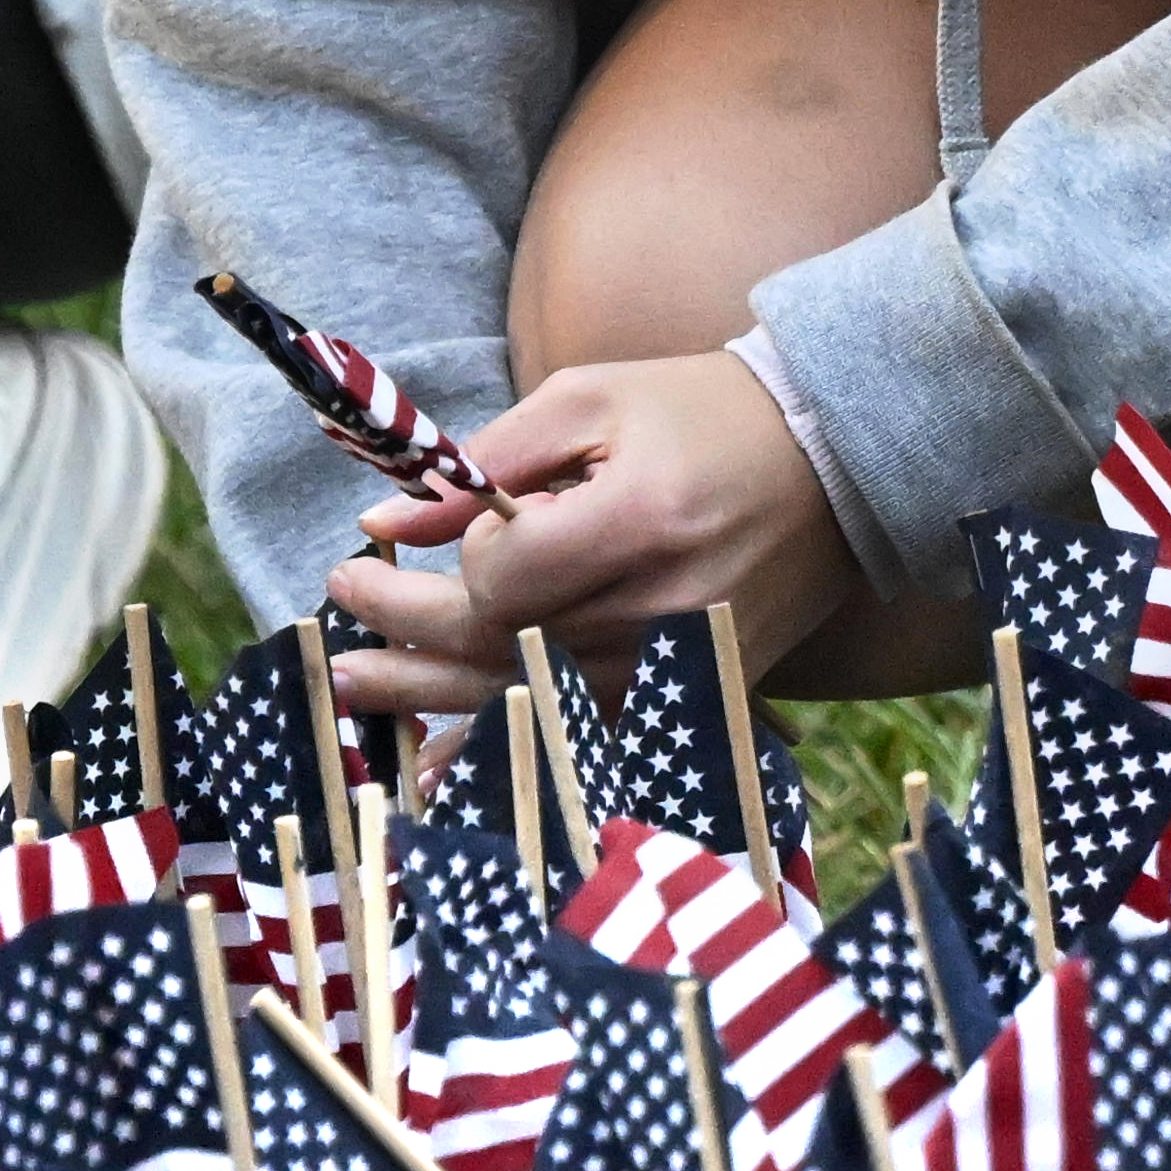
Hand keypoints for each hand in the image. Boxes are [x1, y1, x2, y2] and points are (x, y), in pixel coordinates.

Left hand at [312, 349, 858, 724]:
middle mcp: (658, 609)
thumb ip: (485, 463)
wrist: (834, 459)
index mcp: (636, 522)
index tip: (434, 533)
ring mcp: (677, 665)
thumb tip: (386, 520)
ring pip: (528, 699)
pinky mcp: (688, 692)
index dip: (456, 561)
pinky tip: (442, 766)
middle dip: (404, 629)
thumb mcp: (589, 404)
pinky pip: (580, 734)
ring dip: (431, 693)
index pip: (501, 578)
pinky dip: (507, 747)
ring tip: (354, 684)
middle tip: (336, 606)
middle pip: (499, 646)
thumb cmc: (701, 413)